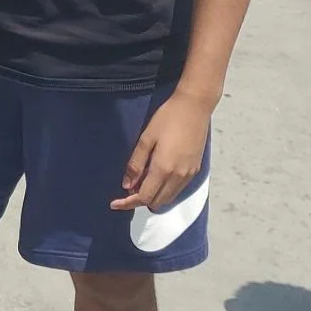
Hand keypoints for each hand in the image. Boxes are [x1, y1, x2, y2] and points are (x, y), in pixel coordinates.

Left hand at [110, 89, 210, 213]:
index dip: (128, 203)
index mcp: (163, 169)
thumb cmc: (167, 118)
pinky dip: (165, 190)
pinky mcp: (195, 170)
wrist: (195, 107)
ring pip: (168, 198)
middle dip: (140, 200)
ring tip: (141, 181)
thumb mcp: (146, 139)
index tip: (114, 204)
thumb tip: (127, 185)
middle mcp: (178, 177)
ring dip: (154, 196)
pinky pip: (177, 190)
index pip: (144, 197)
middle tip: (129, 187)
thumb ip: (136, 164)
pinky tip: (156, 176)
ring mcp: (189, 175)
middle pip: (157, 202)